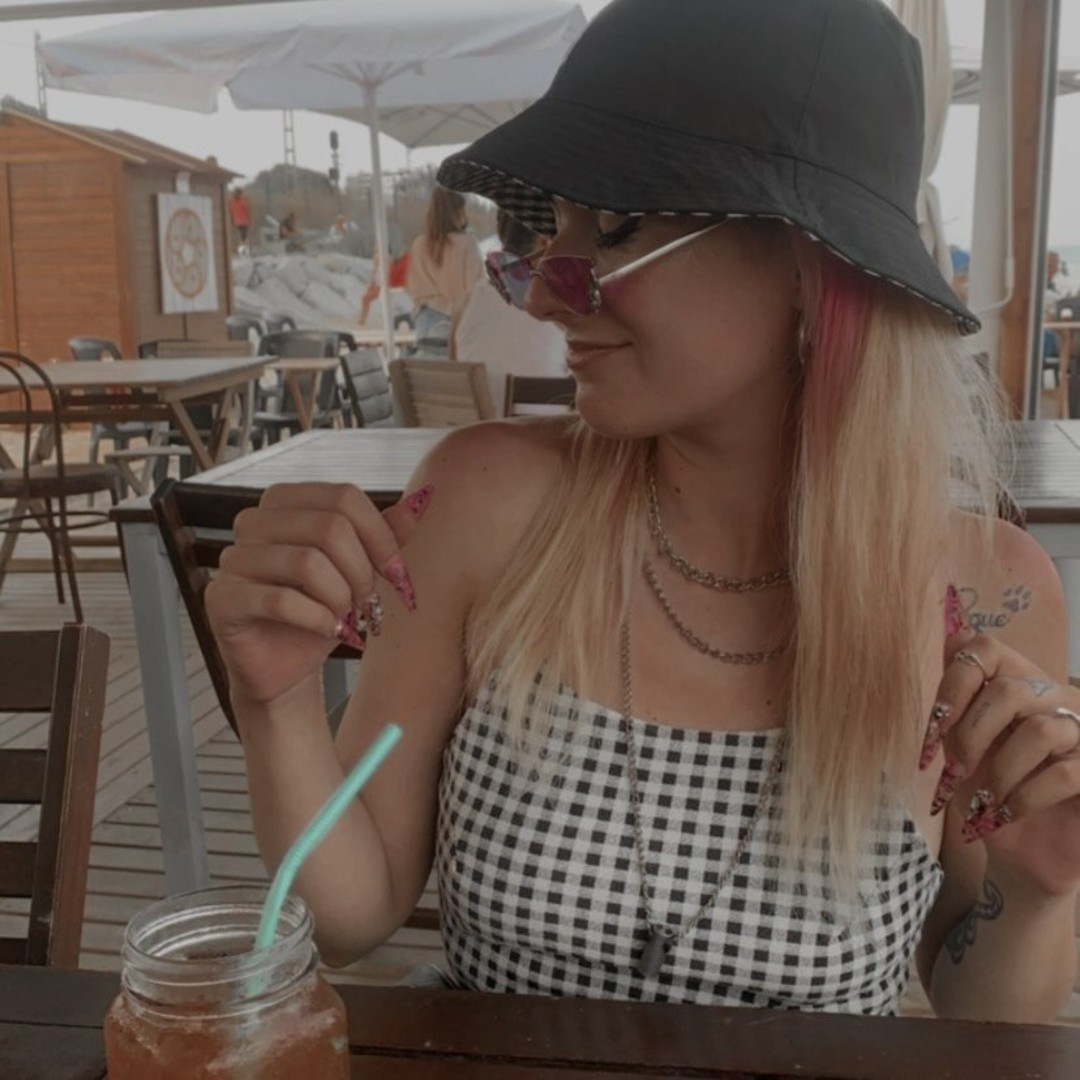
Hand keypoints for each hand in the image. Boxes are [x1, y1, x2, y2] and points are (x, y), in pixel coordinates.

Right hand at [205, 481, 432, 707]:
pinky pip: (279, 600)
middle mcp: (252, 521)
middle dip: (361, 571)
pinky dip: (316, 619)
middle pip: (328, 527)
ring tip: (346, 617)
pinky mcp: (221, 599)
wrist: (287, 665)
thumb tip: (422, 500)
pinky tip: (327, 630)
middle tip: (369, 604)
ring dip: (340, 598)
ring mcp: (231, 558)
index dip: (380, 536)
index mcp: (285, 501)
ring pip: (306, 563)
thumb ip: (385, 534)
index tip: (397, 574)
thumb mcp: (361, 569)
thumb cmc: (321, 609)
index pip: (343, 497)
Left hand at [922, 617, 1079, 895]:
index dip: (952, 685)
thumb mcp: (959, 744)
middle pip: (1009, 690)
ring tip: (984, 800)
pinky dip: (1024, 797)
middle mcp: (1054, 697)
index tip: (932, 731)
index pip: (985, 648)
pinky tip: (1006, 815)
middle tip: (956, 771)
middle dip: (971, 735)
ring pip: (1038, 731)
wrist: (1020, 852)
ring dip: (999, 772)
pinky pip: (1064, 773)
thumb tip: (947, 638)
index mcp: (1015, 681)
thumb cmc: (986, 792)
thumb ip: (955, 700)